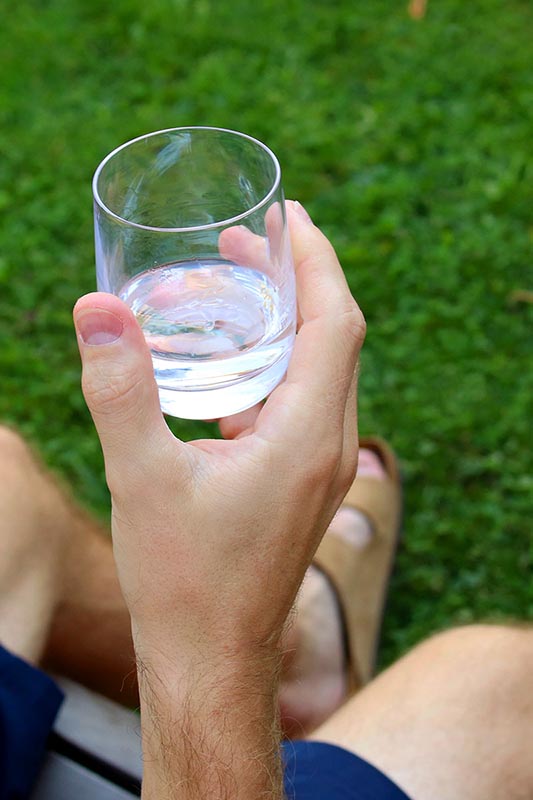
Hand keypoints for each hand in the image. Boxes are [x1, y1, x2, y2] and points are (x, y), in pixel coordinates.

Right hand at [73, 201, 364, 797]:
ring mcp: (318, 467)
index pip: (335, 321)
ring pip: (319, 372)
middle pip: (334, 338)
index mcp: (306, 434)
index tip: (292, 218)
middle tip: (249, 245)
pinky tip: (225, 374)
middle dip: (299, 282)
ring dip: (286, 326)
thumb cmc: (184, 580)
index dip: (318, 261)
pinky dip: (272, 370)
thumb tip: (96, 309)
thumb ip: (120, 389)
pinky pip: (299, 406)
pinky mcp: (300, 484)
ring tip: (236, 294)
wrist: (212, 657)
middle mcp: (328, 445)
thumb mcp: (142, 476)